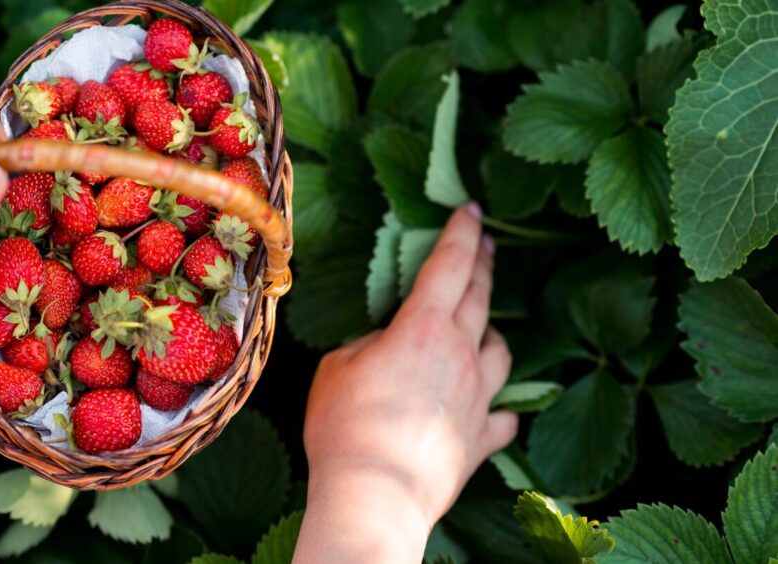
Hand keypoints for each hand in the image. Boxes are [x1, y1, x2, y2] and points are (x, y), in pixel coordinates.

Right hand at [295, 204, 516, 562]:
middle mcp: (460, 355)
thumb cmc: (346, 427)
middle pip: (481, 299)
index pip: (449, 266)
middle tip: (486, 244)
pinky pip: (502, 415)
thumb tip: (386, 347)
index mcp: (423, 329)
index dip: (461, 232)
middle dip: (483, 264)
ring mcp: (478, 398)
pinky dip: (499, 405)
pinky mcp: (481, 439)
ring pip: (501, 351)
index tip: (471, 209)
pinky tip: (492, 406)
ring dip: (492, 333)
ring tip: (483, 329)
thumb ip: (367, 346)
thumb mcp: (337, 369)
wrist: (375, 495)